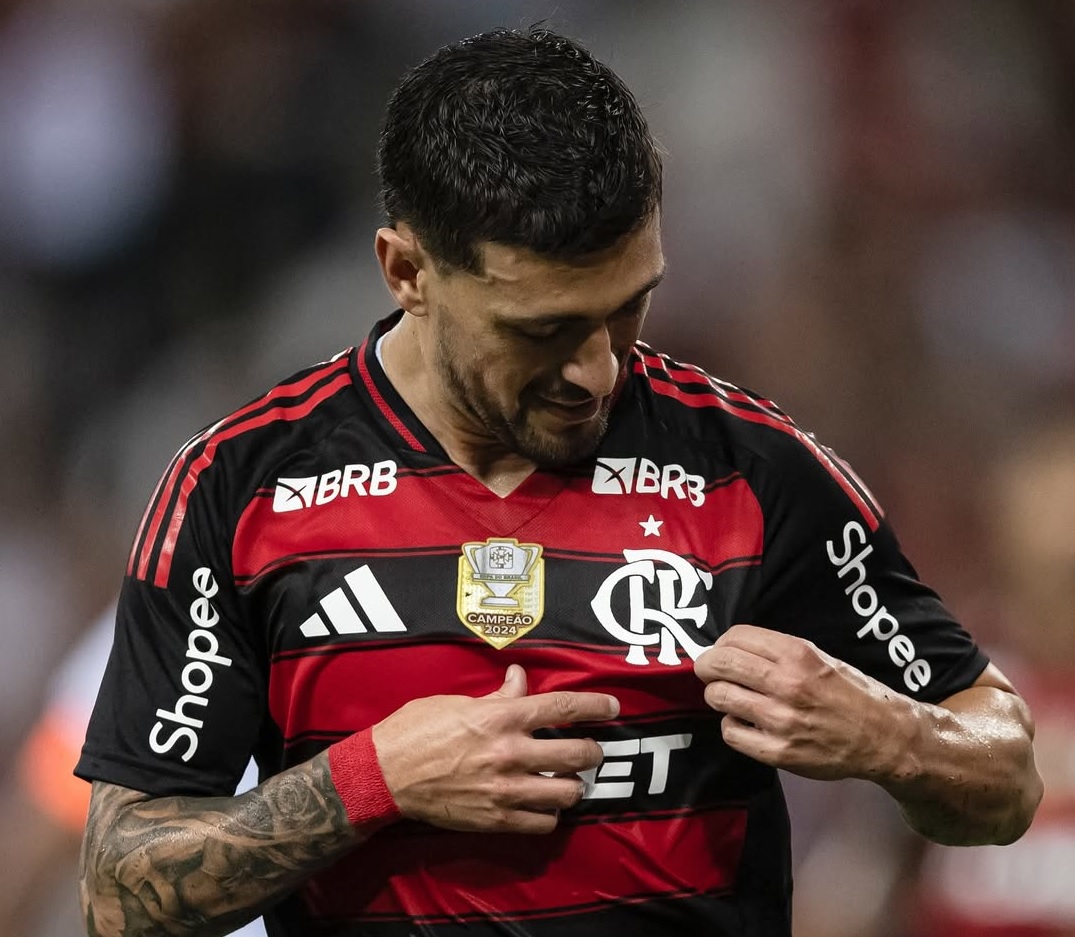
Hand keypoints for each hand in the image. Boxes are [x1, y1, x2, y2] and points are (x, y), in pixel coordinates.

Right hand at [372, 665, 618, 833]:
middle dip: (592, 751)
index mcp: (501, 717)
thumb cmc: (416, 730)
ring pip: (568, 792)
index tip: (613, 705)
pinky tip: (545, 806)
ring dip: (574, 785)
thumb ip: (497, 695)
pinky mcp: (496, 819)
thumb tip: (520, 679)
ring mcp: (505, 789)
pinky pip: (544, 822)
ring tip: (568, 780)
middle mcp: (510, 752)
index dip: (595, 704)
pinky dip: (551, 814)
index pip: (563, 707)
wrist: (385, 774)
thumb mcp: (457, 701)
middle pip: (577, 753)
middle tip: (590, 750)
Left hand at [694, 624, 910, 781]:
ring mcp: (781, 719)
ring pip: (718, 697)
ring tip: (729, 698)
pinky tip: (744, 722)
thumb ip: (777, 651)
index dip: (720, 643)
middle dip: (706, 666)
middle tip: (708, 672)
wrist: (883, 737)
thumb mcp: (817, 656)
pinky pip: (731, 732)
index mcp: (796, 654)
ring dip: (717, 695)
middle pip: (719, 664)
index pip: (735, 637)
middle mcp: (786, 683)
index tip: (720, 651)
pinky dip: (731, 726)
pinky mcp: (779, 751)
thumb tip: (731, 648)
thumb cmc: (849, 693)